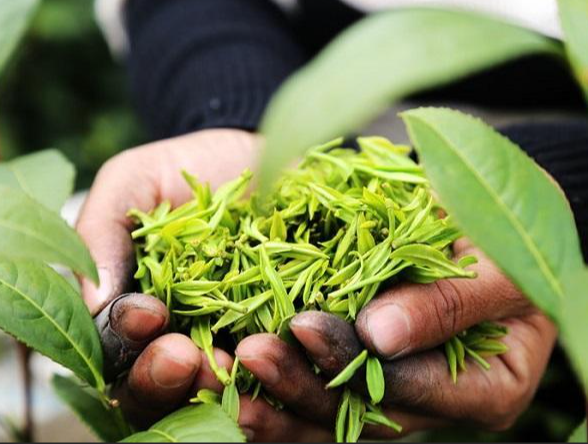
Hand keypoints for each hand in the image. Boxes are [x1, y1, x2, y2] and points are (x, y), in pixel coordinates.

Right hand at [76, 129, 257, 426]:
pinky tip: (279, 350)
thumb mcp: (132, 182)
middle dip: (165, 379)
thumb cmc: (187, 166)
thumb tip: (93, 302)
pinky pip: (280, 363)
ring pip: (217, 388)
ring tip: (231, 361)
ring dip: (218, 386)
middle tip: (182, 356)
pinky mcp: (283, 328)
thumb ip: (101, 232)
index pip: (118, 351)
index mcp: (137, 309)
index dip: (126, 343)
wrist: (257, 152)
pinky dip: (276, 367)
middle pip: (161, 386)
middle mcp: (181, 333)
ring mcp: (234, 336)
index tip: (147, 315)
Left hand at [235, 239, 556, 438]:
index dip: (357, 363)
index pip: (412, 386)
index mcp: (486, 388)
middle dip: (302, 385)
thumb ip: (449, 303)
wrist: (489, 226)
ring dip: (276, 394)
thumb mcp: (497, 267)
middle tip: (250, 353)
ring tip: (226, 371)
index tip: (305, 327)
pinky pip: (318, 382)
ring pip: (332, 409)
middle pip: (363, 410)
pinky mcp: (365, 364)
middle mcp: (435, 400)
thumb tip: (379, 336)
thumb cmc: (508, 243)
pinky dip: (276, 377)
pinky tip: (231, 365)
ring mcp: (398, 388)